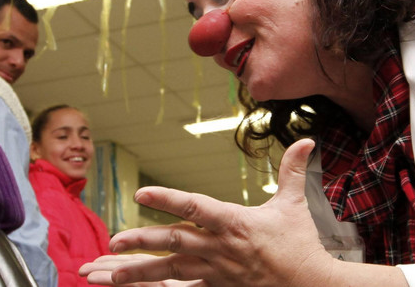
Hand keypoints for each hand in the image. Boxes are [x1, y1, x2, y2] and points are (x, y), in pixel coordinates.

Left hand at [80, 139, 334, 286]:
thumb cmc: (301, 246)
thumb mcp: (294, 206)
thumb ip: (292, 171)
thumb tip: (307, 141)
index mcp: (235, 223)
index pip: (195, 207)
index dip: (167, 199)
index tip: (141, 193)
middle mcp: (221, 248)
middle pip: (175, 242)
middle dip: (142, 241)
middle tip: (113, 240)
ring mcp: (216, 272)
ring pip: (170, 270)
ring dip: (137, 272)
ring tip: (108, 275)